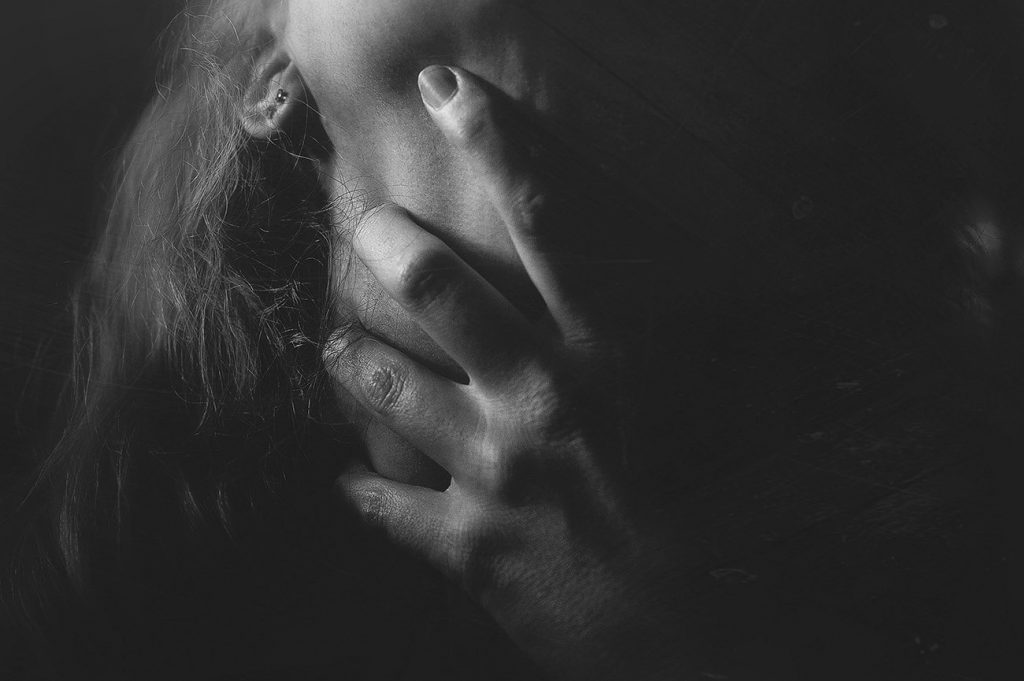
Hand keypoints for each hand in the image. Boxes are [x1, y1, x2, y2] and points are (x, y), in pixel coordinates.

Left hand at [329, 66, 687, 679]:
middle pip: (436, 289)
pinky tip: (348, 479)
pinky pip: (387, 506)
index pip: (547, 219)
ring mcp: (495, 471)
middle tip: (366, 230)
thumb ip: (692, 336)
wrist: (699, 638)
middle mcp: (540, 397)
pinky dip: (364, 488)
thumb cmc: (721, 514)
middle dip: (386, 246)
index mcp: (607, 352)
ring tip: (333, 343)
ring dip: (350, 358)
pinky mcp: (467, 544)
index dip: (495, 142)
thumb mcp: (718, 408)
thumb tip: (684, 275)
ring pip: (385, 388)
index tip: (447, 95)